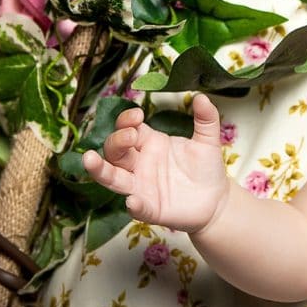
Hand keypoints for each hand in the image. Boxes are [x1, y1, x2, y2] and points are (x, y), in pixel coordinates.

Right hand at [82, 94, 228, 230]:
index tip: (137, 115)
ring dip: (100, 170)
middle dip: (117, 141)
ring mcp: (141, 187)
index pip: (128, 128)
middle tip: (130, 136)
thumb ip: (206, 119)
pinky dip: (133, 205)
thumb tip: (202, 97)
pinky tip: (133, 201)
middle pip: (115, 151)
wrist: (217, 200)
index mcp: (150, 143)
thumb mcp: (208, 140)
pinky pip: (137, 208)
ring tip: (89, 159)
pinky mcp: (151, 209)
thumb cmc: (206, 168)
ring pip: (113, 177)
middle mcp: (140, 164)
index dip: (126, 121)